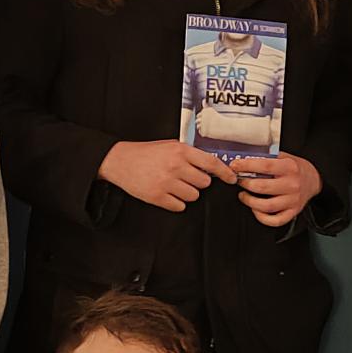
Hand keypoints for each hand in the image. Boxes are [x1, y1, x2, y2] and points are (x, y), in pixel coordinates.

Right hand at [99, 139, 235, 211]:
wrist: (120, 161)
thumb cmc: (146, 153)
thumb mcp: (170, 146)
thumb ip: (190, 154)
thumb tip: (212, 166)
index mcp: (180, 151)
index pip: (211, 163)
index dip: (225, 173)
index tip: (231, 179)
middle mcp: (175, 166)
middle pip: (204, 183)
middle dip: (198, 182)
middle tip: (186, 177)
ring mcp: (166, 183)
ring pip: (194, 196)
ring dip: (187, 193)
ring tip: (174, 184)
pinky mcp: (158, 197)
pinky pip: (180, 206)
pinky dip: (176, 202)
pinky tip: (167, 192)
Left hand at [230, 153, 321, 227]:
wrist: (314, 180)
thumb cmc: (295, 168)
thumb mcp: (284, 157)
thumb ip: (267, 157)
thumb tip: (244, 158)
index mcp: (290, 168)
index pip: (265, 166)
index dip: (246, 166)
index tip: (235, 165)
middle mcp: (292, 185)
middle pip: (262, 187)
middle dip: (245, 184)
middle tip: (239, 180)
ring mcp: (293, 200)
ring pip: (266, 206)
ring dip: (250, 201)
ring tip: (243, 195)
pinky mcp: (292, 212)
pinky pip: (274, 220)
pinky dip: (261, 217)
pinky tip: (255, 209)